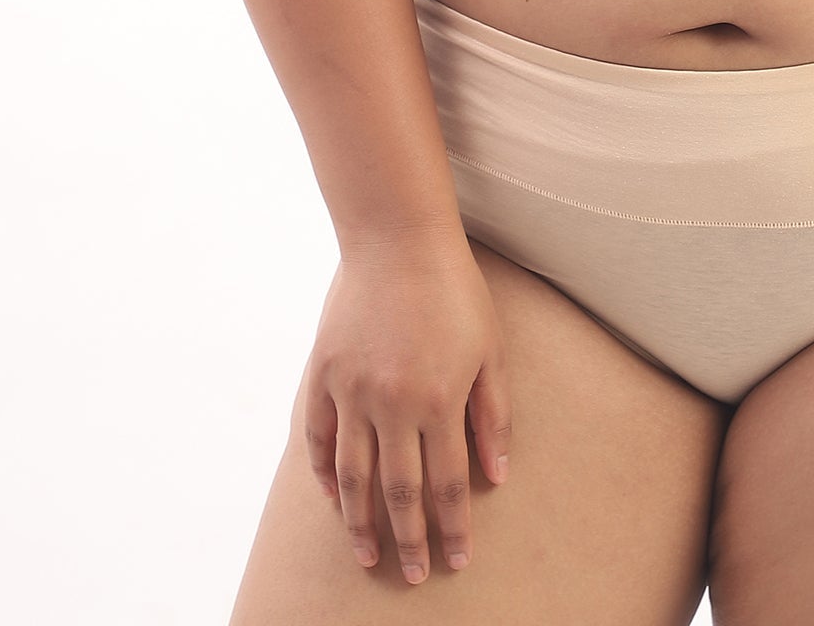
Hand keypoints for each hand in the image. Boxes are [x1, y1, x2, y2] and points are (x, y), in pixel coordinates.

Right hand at [303, 228, 513, 583]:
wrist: (397, 239)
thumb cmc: (454, 290)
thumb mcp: (490, 348)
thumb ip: (493, 415)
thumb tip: (497, 475)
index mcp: (439, 400)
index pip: (447, 483)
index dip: (452, 527)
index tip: (456, 561)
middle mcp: (391, 405)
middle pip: (398, 492)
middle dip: (408, 540)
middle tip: (415, 575)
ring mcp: (351, 392)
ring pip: (352, 477)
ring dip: (360, 523)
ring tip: (368, 555)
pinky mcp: (322, 375)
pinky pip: (317, 439)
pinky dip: (323, 474)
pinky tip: (334, 499)